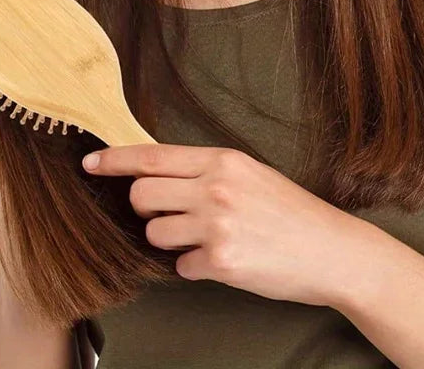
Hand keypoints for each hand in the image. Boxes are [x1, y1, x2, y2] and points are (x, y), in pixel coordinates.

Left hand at [82, 144, 359, 308]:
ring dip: (170, 240)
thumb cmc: (289, 211)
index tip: (89, 163)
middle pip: (141, 194)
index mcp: (220, 160)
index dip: (114, 160)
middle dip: (145, 208)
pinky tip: (223, 261)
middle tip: (170, 215)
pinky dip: (195, 267)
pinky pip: (182, 265)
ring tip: (203, 239)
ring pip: (155, 232)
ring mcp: (217, 225)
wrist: (333, 251)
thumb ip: (204, 171)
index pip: (151, 156)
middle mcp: (215, 188)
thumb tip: (155, 173)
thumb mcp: (248, 173)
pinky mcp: (222, 261)